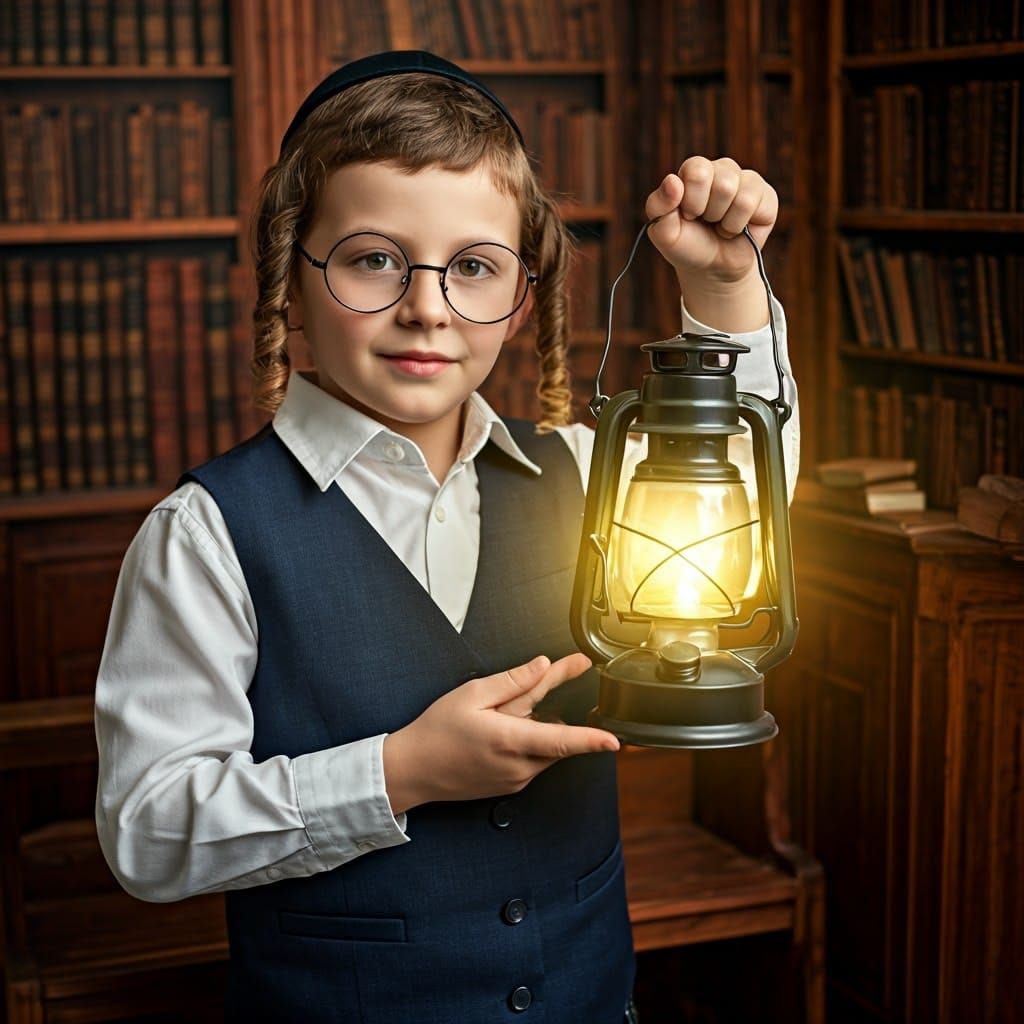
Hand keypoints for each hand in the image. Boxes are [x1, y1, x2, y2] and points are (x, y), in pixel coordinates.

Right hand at [382, 653, 617, 813]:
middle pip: (554, 734)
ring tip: (501, 712)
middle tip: (560, 671)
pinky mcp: (510, 786)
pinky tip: (499, 731)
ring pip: (544, 748)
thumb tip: (542, 666)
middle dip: (556, 705)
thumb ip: (513, 681)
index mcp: (509, 740)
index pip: (560, 740)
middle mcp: (517, 766)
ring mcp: (515, 780)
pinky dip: (525, 741)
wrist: (412, 770)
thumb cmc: (436, 731)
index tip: (614, 741)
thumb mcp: (472, 694)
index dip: (590, 740)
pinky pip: (532, 759)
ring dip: (537, 725)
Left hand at [645, 156, 777, 284]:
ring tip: (720, 225)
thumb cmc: (687, 245)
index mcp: (695, 170)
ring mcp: (746, 180)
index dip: (691, 200)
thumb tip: (672, 181)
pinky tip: (736, 228)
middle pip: (721, 181)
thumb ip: (658, 205)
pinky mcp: (765, 195)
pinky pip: (751, 203)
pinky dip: (738, 225)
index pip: (697, 170)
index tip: (688, 215)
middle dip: (709, 212)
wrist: (712, 269)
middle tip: (706, 222)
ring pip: (736, 192)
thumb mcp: (664, 231)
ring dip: (724, 220)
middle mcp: (721, 168)